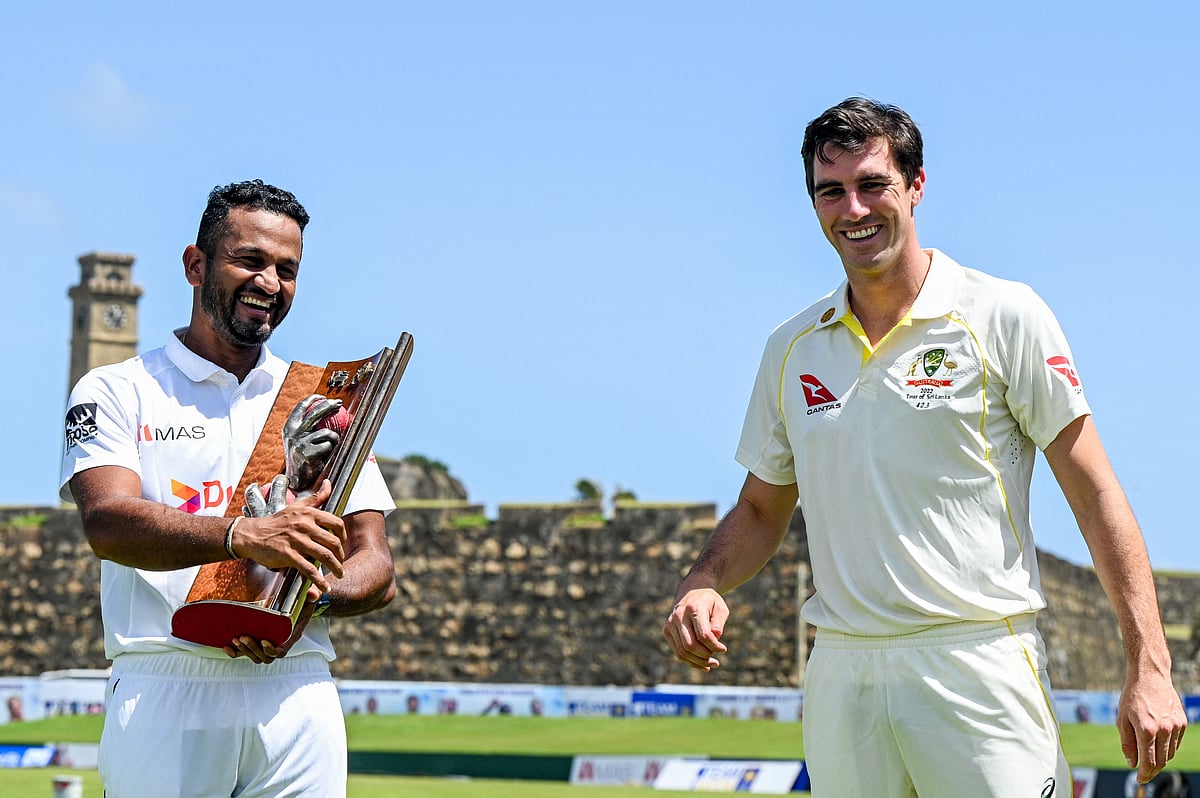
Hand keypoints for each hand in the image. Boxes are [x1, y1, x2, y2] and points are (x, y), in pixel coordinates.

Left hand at [224, 583, 322, 663]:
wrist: (299, 601)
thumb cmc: (304, 600)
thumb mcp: (310, 596)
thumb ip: (312, 595)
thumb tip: (314, 593)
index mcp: (291, 636)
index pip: (281, 651)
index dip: (271, 650)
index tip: (264, 641)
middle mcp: (280, 643)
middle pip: (266, 657)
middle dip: (253, 649)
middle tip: (242, 637)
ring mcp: (268, 644)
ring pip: (256, 657)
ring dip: (244, 651)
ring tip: (235, 638)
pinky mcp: (258, 641)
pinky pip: (245, 653)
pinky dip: (235, 653)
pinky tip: (226, 645)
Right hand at [234, 477, 346, 591]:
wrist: (251, 534)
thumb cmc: (276, 521)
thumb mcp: (296, 505)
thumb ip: (315, 498)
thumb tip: (328, 483)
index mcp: (308, 513)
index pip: (336, 523)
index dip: (343, 536)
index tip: (342, 544)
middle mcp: (304, 525)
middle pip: (333, 542)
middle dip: (340, 555)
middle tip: (340, 563)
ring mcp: (296, 540)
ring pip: (324, 556)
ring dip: (335, 568)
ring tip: (339, 574)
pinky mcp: (288, 555)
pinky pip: (309, 569)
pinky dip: (319, 579)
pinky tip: (324, 586)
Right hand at [283, 394, 342, 493]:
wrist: (296, 477)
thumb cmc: (302, 455)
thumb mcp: (298, 438)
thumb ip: (305, 425)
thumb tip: (323, 407)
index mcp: (289, 427)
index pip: (301, 406)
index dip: (314, 399)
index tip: (324, 397)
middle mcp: (293, 433)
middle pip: (316, 413)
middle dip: (329, 405)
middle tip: (339, 404)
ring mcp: (300, 443)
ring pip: (326, 432)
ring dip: (333, 438)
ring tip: (331, 444)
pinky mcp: (308, 452)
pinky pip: (328, 445)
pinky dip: (330, 448)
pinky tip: (325, 455)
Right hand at [663, 588, 729, 671]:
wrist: (692, 590)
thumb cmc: (709, 601)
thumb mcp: (720, 608)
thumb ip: (719, 624)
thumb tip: (716, 639)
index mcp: (693, 608)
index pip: (703, 635)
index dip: (714, 646)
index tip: (723, 649)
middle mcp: (679, 616)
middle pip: (691, 645)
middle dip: (705, 656)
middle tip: (716, 660)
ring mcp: (670, 624)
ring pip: (682, 652)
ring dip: (698, 662)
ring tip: (711, 664)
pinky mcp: (667, 631)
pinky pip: (678, 651)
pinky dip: (690, 661)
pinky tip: (703, 665)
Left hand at [1117, 671, 1186, 782]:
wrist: (1150, 676)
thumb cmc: (1132, 697)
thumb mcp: (1122, 719)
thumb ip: (1127, 743)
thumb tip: (1132, 763)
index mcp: (1146, 729)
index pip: (1148, 761)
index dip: (1144, 774)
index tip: (1140, 780)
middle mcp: (1164, 729)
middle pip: (1161, 761)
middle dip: (1152, 771)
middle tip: (1144, 774)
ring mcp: (1175, 726)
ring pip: (1170, 754)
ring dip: (1160, 760)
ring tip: (1149, 758)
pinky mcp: (1182, 722)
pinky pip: (1176, 743)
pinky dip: (1167, 748)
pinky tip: (1158, 745)